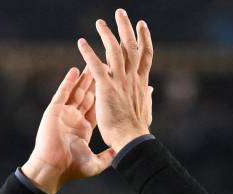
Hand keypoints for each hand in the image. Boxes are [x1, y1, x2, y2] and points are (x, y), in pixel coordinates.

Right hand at [20, 67, 115, 193]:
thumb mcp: (96, 163)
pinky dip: (68, 81)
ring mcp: (63, 114)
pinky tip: (75, 70)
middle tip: (105, 66)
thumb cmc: (71, 168)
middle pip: (88, 96)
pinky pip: (62, 93)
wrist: (52, 169)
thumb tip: (121, 151)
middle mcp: (74, 119)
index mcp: (84, 129)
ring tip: (91, 63)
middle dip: (96, 81)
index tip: (114, 84)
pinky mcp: (54, 111)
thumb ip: (108, 155)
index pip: (97, 107)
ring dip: (84, 78)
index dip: (105, 95)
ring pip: (76, 92)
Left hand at [77, 8, 152, 152]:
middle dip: (126, 28)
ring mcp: (120, 82)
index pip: (144, 55)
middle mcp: (132, 78)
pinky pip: (96, 66)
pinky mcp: (106, 88)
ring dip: (107, 34)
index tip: (141, 25)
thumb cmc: (137, 131)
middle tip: (120, 13)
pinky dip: (88, 53)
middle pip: (131, 47)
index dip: (143, 39)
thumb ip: (147, 96)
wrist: (131, 140)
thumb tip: (151, 88)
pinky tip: (81, 42)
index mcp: (142, 83)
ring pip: (115, 51)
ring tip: (100, 22)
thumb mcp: (145, 110)